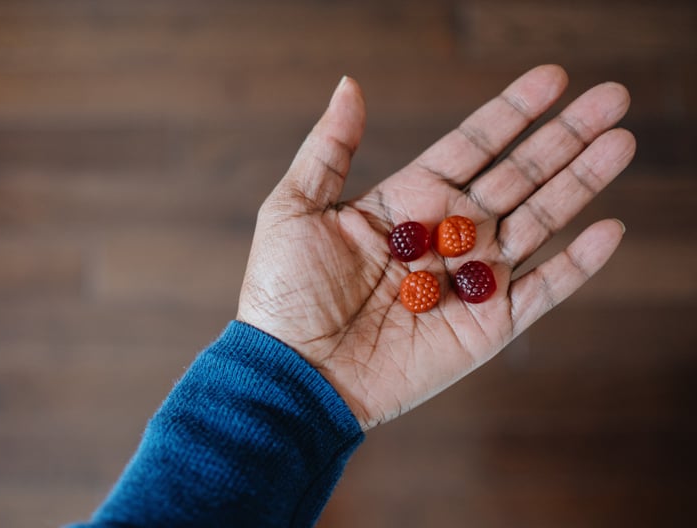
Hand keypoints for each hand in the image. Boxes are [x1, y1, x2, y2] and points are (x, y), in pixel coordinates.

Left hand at [237, 66, 634, 429]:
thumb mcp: (295, 207)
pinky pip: (542, 291)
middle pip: (518, 176)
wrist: (295, 373)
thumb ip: (330, 147)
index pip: (473, 145)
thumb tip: (350, 85)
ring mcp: (470, 280)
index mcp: (408, 201)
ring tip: (620, 142)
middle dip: (565, 137)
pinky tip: (609, 228)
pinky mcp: (485, 326)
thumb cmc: (284, 293)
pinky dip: (578, 264)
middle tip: (611, 97)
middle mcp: (447, 234)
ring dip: (581, 182)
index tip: (553, 79)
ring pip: (539, 221)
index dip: (513, 112)